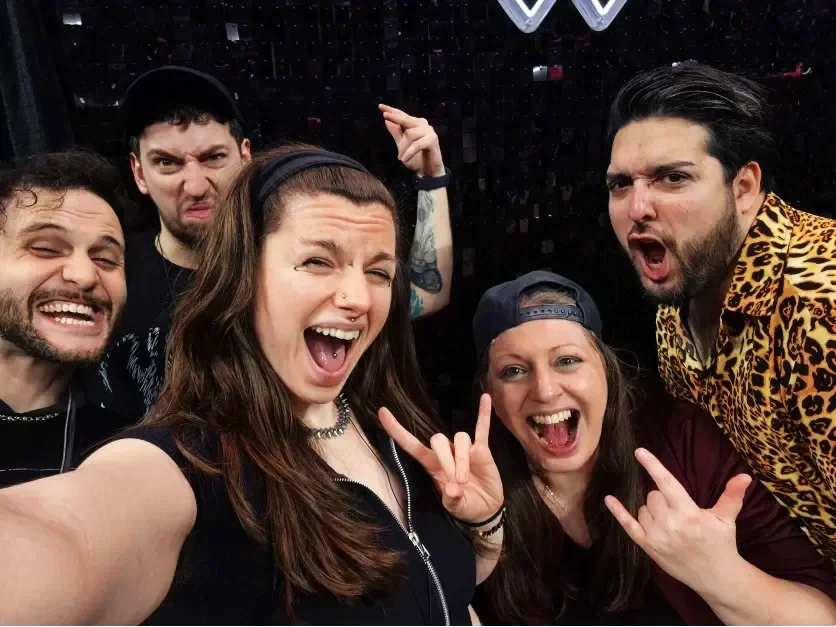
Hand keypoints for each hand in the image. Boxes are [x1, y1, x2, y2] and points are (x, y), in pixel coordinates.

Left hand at [379, 104, 445, 177]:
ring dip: (404, 148)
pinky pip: (417, 144)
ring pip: (410, 134)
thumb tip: (386, 120)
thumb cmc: (416, 159)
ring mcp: (429, 131)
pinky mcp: (432, 140)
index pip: (402, 116)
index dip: (392, 111)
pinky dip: (410, 152)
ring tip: (402, 157)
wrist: (428, 172)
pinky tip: (404, 159)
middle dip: (395, 118)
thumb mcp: (402, 146)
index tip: (380, 106)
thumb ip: (396, 133)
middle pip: (406, 120)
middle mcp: (423, 125)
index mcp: (415, 125)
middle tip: (385, 116)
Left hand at [379, 394, 502, 523]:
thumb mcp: (455, 507)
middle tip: (457, 483)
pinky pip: (482, 428)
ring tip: (465, 480)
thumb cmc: (465, 506)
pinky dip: (483, 414)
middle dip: (446, 460)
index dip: (396, 430)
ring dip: (462, 458)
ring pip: (459, 438)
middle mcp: (445, 453)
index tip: (382, 412)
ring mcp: (464, 449)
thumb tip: (453, 491)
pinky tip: (485, 398)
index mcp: (431, 465)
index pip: (411, 444)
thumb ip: (452, 500)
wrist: (486, 509)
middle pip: (438, 440)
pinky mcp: (482, 450)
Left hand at [604, 448, 751, 592]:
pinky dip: (618, 512)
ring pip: (643, 507)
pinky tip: (609, 499)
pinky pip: (628, 526)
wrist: (715, 577)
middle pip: (653, 495)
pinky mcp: (647, 547)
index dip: (653, 466)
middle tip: (678, 510)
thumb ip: (732, 496)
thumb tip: (745, 476)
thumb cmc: (720, 544)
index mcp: (688, 513)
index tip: (639, 451)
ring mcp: (656, 536)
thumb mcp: (726, 519)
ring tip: (670, 522)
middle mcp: (669, 523)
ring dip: (652, 509)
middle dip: (662, 497)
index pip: (667, 483)